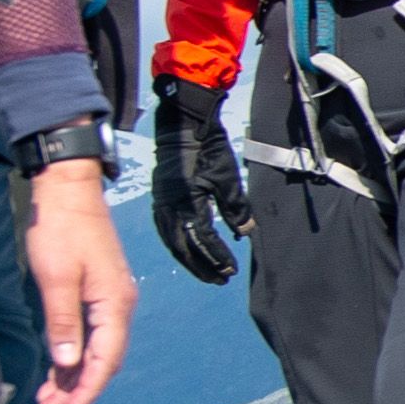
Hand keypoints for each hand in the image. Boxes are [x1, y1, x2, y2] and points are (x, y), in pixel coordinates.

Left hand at [23, 159, 134, 403]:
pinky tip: (56, 367)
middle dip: (78, 388)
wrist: (66, 188)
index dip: (87, 390)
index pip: (105, 360)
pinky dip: (72, 353)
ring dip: (72, 374)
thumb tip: (68, 362)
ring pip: (94, 349)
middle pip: (103, 359)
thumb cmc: (61, 227)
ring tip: (47, 396)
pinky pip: (87, 333)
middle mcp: (118, 305)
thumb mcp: (56, 278)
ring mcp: (108, 299)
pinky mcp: (94, 292)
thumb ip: (63, 323)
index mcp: (114, 304)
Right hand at [146, 82, 244, 286]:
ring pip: (172, 241)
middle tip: (219, 279)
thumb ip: (236, 208)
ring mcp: (161, 203)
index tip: (230, 270)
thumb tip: (244, 232)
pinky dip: (177, 245)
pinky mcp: (160, 198)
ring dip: (189, 259)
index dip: (217, 257)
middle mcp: (170, 207)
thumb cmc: (207, 147)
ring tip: (205, 271)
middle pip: (185, 247)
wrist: (182, 124)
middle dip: (202, 265)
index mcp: (187, 203)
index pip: (203, 239)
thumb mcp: (227, 177)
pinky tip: (186, 250)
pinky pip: (166, 230)